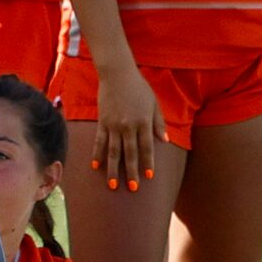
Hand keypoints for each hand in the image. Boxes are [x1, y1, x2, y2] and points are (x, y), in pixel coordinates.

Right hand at [92, 64, 164, 191]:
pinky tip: (96, 166)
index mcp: (143, 122)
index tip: (149, 177)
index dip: (148, 162)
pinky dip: (98, 154)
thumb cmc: (139, 87)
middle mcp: (128, 126)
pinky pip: (99, 141)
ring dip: (113, 169)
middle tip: (132, 188)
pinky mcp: (102, 122)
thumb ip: (158, 123)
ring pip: (114, 151)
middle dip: (132, 172)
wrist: (117, 73)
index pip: (146, 147)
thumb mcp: (154, 103)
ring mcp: (113, 125)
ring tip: (112, 185)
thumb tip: (165, 141)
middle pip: (130, 153)